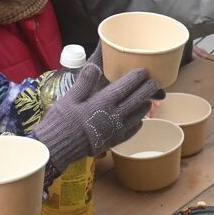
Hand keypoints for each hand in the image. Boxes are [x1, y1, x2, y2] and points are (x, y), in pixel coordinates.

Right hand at [32, 65, 158, 168]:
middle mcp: (113, 116)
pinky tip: (138, 120)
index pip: (126, 87)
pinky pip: (131, 131)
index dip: (137, 78)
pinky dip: (138, 123)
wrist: (59, 148)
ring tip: (148, 98)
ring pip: (137, 116)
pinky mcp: (113, 141)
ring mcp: (115, 130)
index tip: (144, 70)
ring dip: (144, 105)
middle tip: (154, 81)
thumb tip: (95, 66)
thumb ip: (85, 82)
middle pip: (136, 100)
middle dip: (147, 89)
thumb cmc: (62, 121)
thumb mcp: (70, 97)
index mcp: (103, 102)